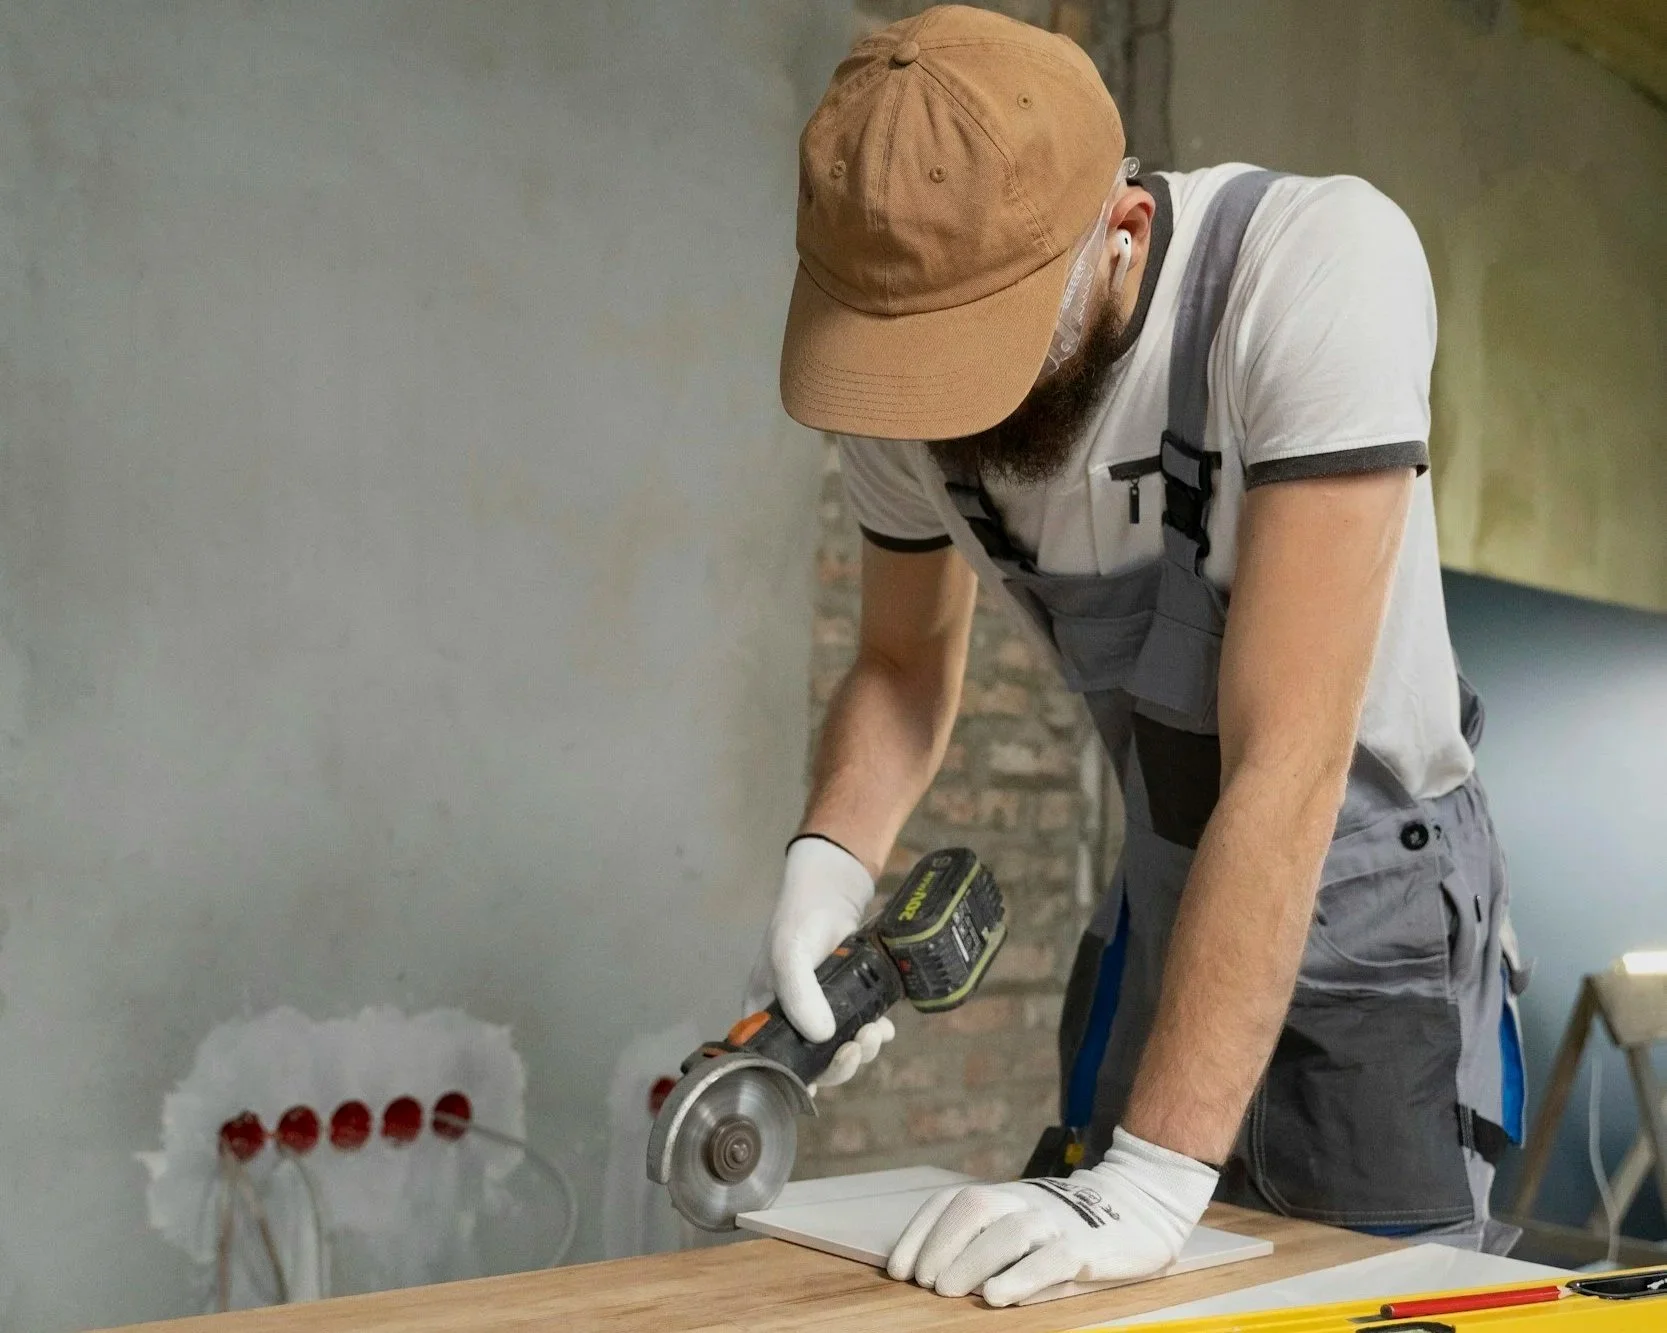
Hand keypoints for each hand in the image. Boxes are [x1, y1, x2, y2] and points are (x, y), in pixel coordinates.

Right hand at [743, 835, 895, 1090]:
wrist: (833, 892)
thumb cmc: (799, 920)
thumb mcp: (789, 954)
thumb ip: (798, 993)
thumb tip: (823, 1036)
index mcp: (764, 1016)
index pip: (773, 1063)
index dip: (797, 1079)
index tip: (821, 1078)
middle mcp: (791, 1021)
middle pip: (814, 1064)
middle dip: (840, 1064)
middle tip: (858, 1045)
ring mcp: (821, 1013)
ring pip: (841, 1051)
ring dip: (861, 1050)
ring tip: (875, 1031)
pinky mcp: (848, 1003)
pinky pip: (861, 1030)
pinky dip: (875, 1034)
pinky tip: (883, 1026)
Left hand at [886, 1128, 1217, 1306]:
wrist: (1139, 1205)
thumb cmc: (1066, 1227)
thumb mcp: (1022, 1226)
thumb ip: (986, 1241)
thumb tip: (934, 1275)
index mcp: (1005, 1195)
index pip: (951, 1203)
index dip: (920, 1233)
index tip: (898, 1267)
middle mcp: (1025, 1200)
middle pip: (975, 1208)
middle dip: (941, 1245)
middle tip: (924, 1284)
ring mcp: (1056, 1221)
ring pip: (1010, 1231)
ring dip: (973, 1260)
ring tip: (948, 1291)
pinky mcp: (1086, 1246)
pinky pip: (1052, 1259)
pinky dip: (1022, 1277)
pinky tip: (998, 1296)